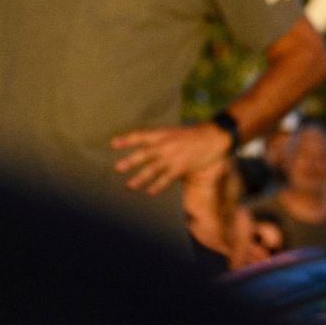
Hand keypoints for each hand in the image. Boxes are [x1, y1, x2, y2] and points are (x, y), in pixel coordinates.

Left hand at [108, 116, 236, 197]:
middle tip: (117, 168)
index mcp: (162, 133)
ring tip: (129, 185)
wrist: (213, 137)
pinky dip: (157, 186)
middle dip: (129, 161)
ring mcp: (172, 157)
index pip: (140, 135)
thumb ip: (162, 140)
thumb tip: (151, 148)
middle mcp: (165, 145)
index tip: (113, 144)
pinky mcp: (180, 168)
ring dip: (140, 178)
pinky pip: (165, 179)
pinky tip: (149, 192)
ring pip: (152, 169)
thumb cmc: (194, 134)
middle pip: (143, 154)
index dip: (126, 139)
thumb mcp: (174, 132)